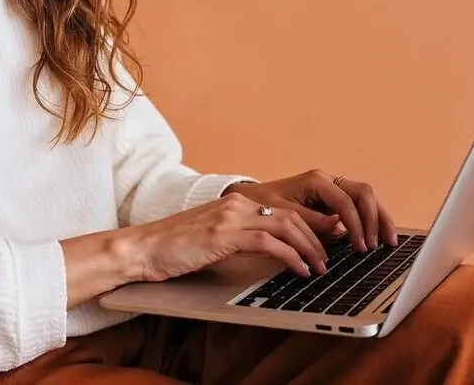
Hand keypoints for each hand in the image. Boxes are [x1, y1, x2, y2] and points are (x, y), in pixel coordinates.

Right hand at [121, 192, 333, 282]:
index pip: (285, 210)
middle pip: (292, 215)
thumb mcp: (214, 238)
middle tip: (330, 258)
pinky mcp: (224, 234)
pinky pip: (269, 242)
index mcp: (236, 203)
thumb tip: (272, 250)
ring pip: (286, 225)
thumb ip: (240, 237)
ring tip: (320, 267)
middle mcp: (237, 204)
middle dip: (317, 237)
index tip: (327, 243)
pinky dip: (290, 256)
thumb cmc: (174, 248)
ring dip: (309, 248)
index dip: (311, 226)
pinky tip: (299, 270)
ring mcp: (230, 217)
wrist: (142, 248)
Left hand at [222, 170, 397, 253]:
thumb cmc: (264, 204)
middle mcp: (329, 180)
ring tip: (389, 241)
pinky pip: (359, 206)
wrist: (252, 198)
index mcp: (316, 181)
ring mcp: (334, 188)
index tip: (361, 246)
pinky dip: (370, 220)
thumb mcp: (282, 213)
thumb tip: (337, 226)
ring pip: (366, 197)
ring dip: (379, 218)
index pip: (345, 201)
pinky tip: (378, 236)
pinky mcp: (334, 199)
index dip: (356, 224)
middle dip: (376, 218)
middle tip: (381, 243)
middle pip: (364, 193)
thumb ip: (309, 219)